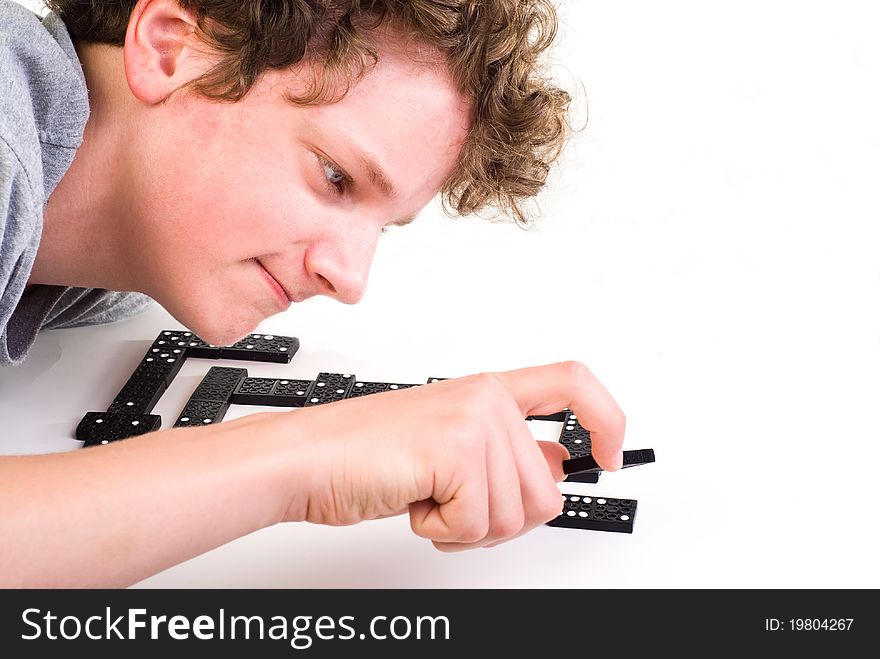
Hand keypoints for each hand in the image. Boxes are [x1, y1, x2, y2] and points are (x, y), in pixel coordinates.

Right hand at [270, 361, 624, 550]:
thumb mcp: (451, 449)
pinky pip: (479, 523)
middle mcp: (488, 398)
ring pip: (518, 513)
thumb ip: (506, 454)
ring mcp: (475, 420)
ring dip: (469, 526)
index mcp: (489, 391)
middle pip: (547, 490)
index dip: (606, 419)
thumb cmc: (369, 455)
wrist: (308, 457)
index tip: (610, 455)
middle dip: (502, 519)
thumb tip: (556, 471)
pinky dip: (444, 531)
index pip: (573, 384)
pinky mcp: (456, 449)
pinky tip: (416, 501)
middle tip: (454, 505)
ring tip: (429, 497)